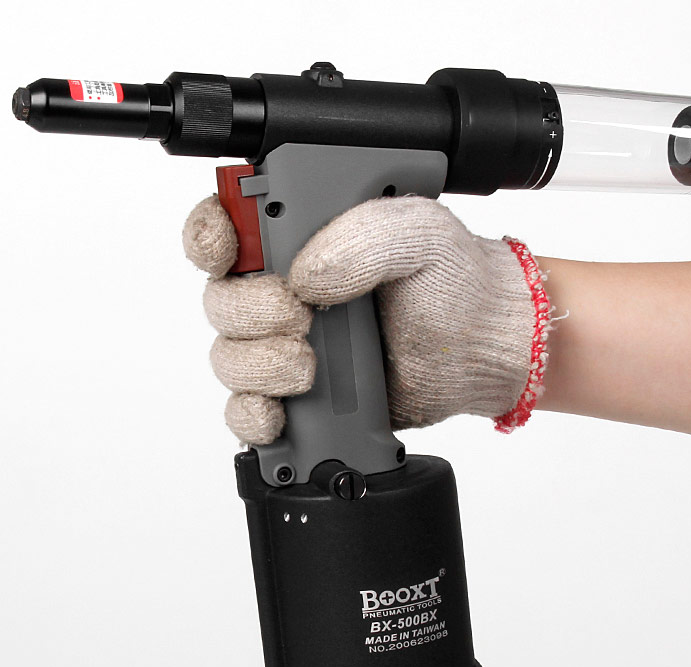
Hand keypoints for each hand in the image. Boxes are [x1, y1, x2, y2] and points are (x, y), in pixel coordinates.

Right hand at [182, 194, 549, 444]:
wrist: (479, 348)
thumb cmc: (453, 282)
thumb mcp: (418, 232)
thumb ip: (362, 237)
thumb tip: (306, 277)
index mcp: (303, 236)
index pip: (227, 227)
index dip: (211, 238)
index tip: (229, 252)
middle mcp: (284, 290)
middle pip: (221, 300)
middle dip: (251, 312)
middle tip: (300, 315)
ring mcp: (288, 345)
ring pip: (229, 357)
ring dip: (259, 365)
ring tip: (309, 366)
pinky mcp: (299, 396)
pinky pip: (247, 410)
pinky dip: (252, 416)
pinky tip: (279, 413)